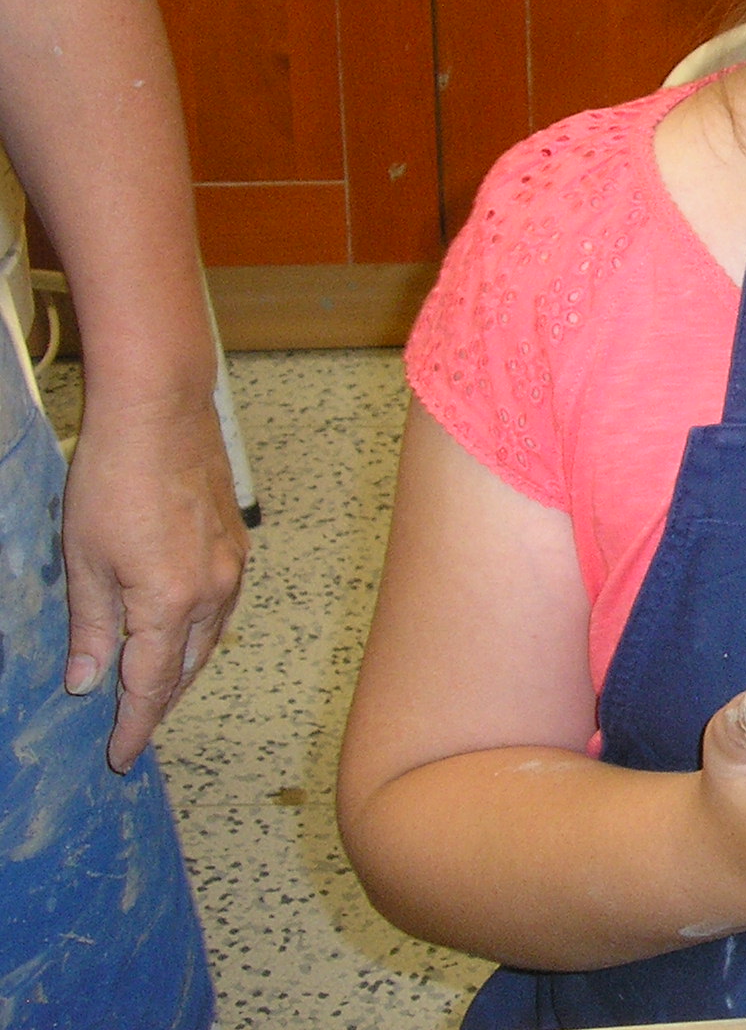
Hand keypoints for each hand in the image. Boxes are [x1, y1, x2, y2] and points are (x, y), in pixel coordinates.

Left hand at [61, 385, 245, 771]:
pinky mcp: (236, 545)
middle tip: (134, 732)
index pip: (148, 685)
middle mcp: (210, 593)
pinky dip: (199, 635)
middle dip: (158, 705)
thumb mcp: (83, 558)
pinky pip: (221, 609)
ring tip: (156, 692)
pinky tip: (183, 634)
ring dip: (182, 672)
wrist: (161, 413)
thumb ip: (90, 626)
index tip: (121, 758)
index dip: (133, 726)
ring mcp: (230, 568)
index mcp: (168, 602)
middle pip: (185, 669)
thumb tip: (87, 682)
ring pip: (208, 641)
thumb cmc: (112, 479)